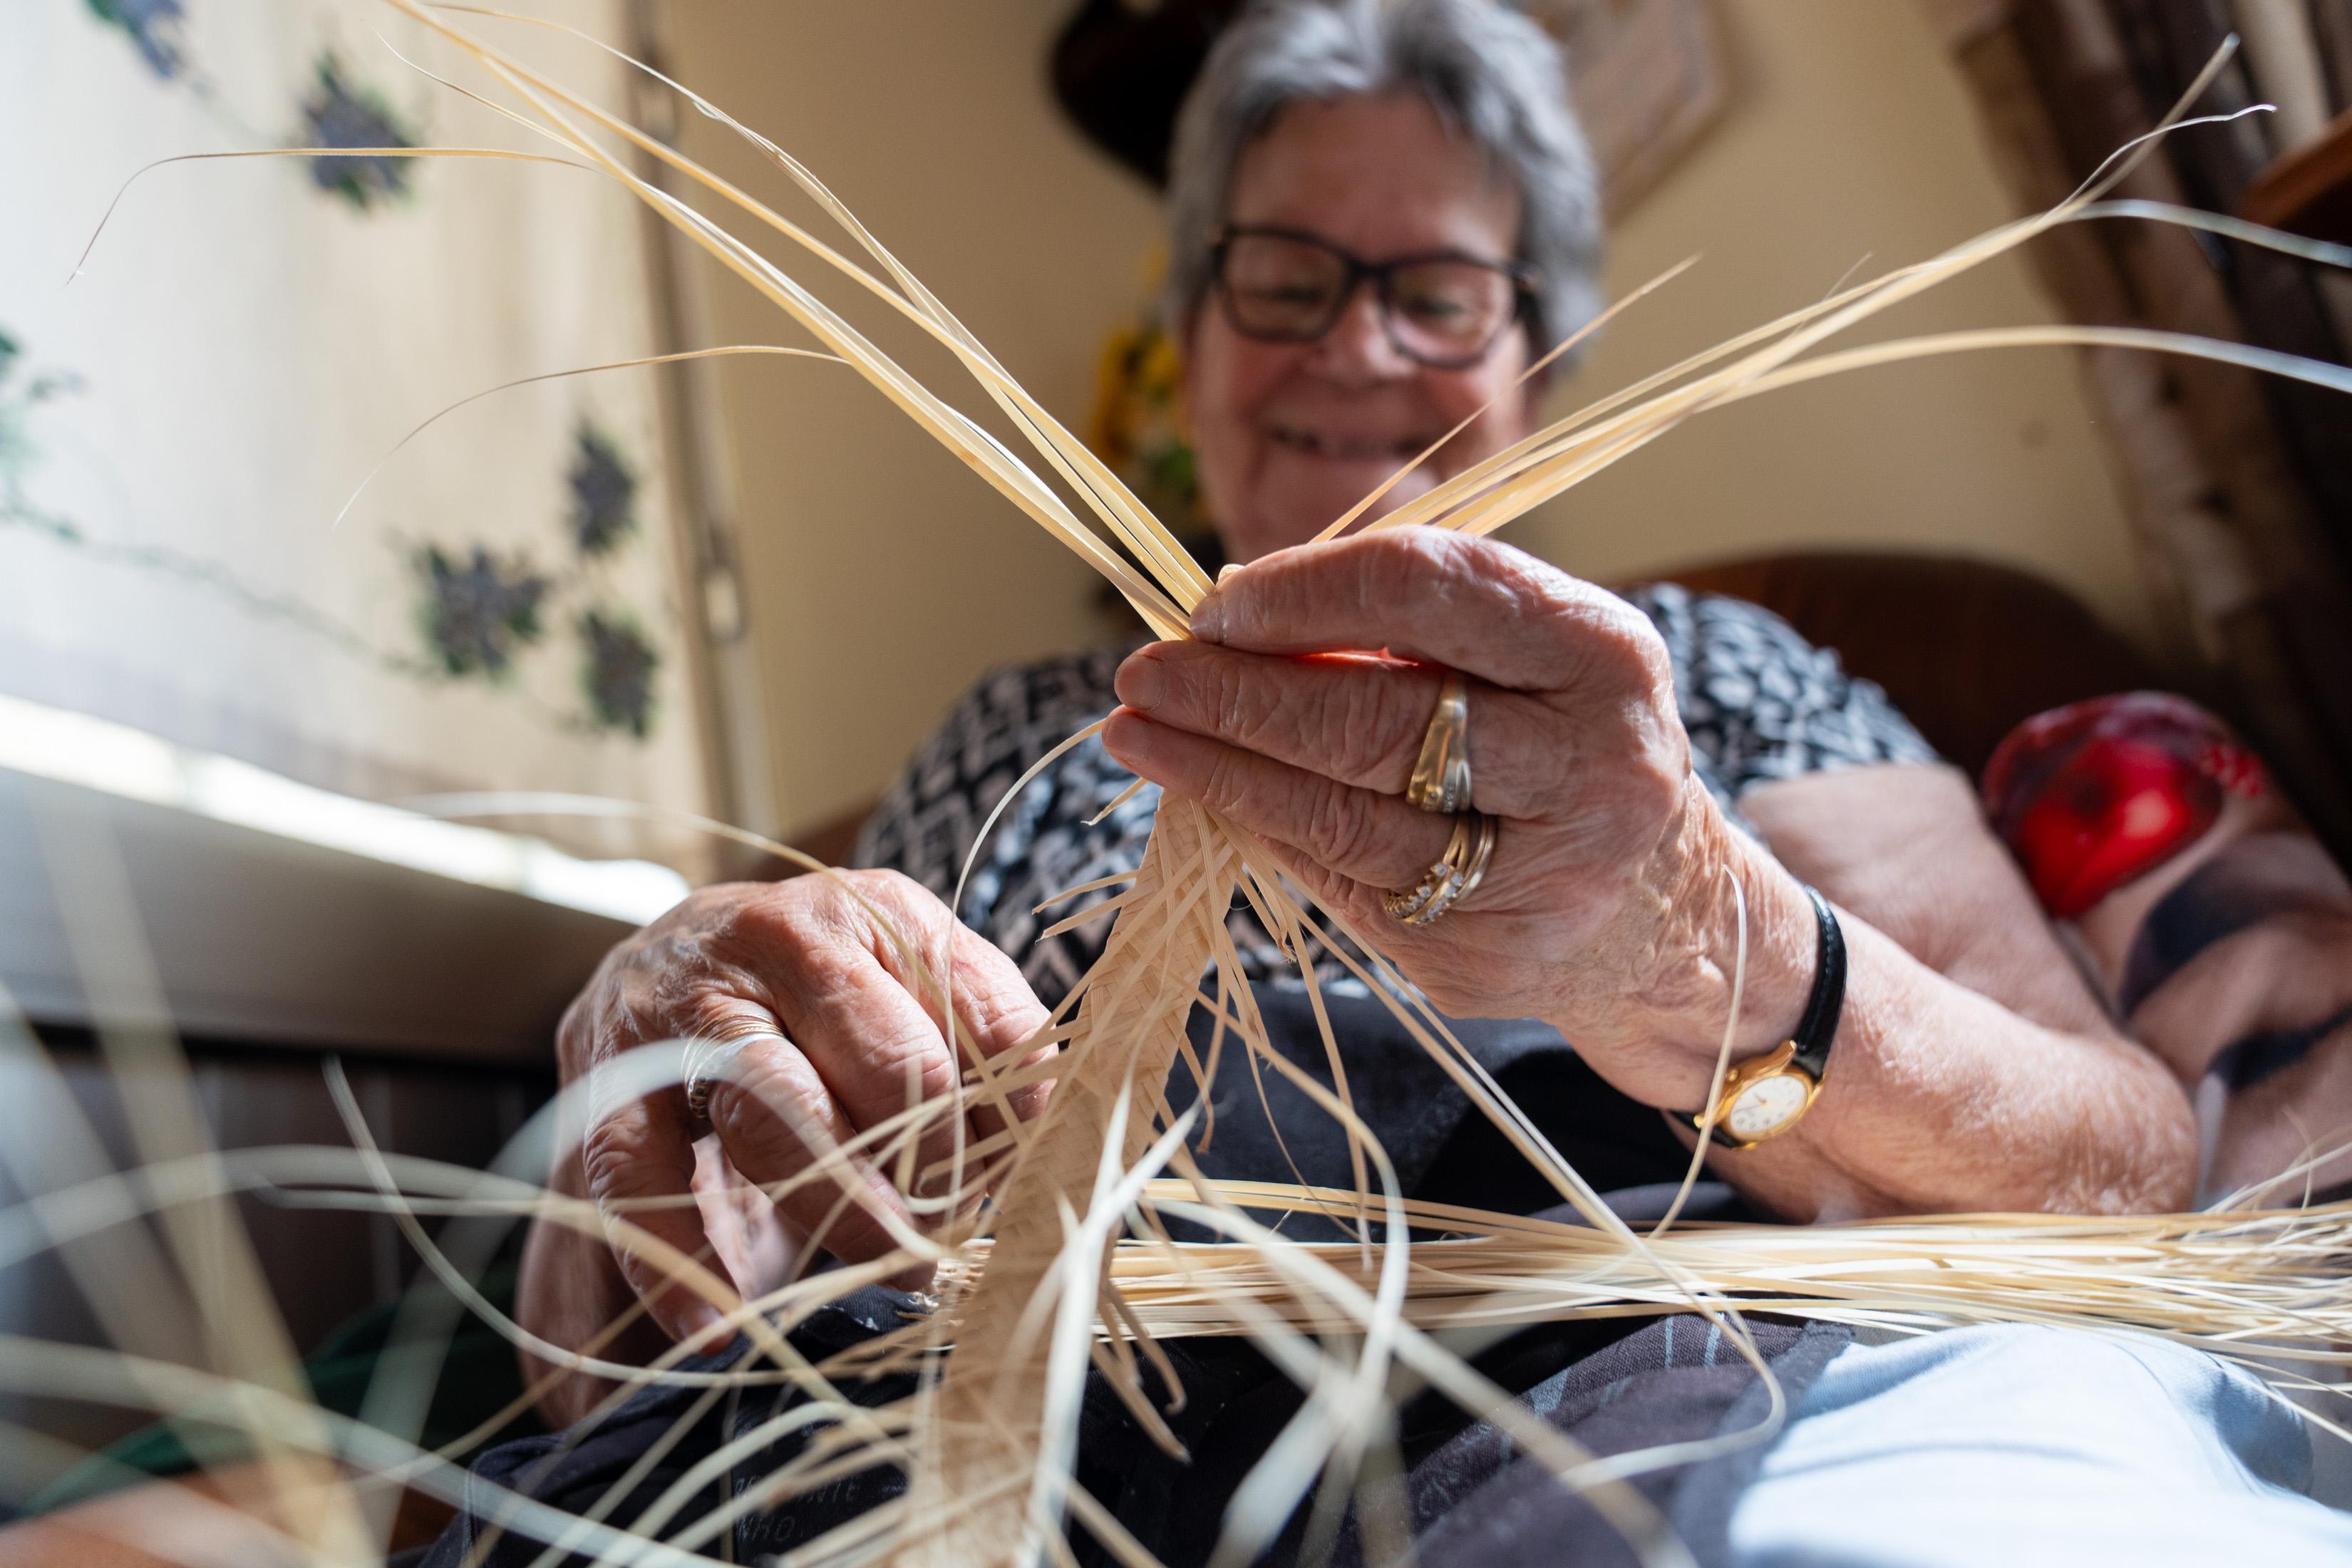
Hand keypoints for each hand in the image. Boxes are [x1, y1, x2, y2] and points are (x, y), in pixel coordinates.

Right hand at [548, 869, 1051, 1344]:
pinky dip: (679, 1262)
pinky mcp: (611, 1085)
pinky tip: (718, 1327)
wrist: (656, 965)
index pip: (980, 1018)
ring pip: (779, 1112)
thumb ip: (987, 1038)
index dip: (1013, 1114)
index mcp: (878, 912)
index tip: (1023, 1176)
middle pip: (889, 1060)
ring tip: (896, 1266)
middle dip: (939, 1164)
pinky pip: (640, 1182)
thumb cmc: (816, 995)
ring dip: (848, 1207)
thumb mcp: (909, 982)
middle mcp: (782, 941)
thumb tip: (1052, 1129)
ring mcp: (688, 1011)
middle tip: (956, 1230)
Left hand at [1100, 528, 1808, 1106]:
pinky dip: (1267, 831)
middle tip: (1142, 671)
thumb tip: (1234, 614)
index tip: (1215, 601)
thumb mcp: (1534, 659)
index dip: (1304, 590)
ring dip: (1219, 771)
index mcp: (1603, 655)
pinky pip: (1342, 883)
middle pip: (1375, 718)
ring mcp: (1538, 878)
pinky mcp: (1479, 959)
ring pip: (1342, 816)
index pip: (1429, 592)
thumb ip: (1410, 626)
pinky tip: (1214, 798)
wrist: (1665, 918)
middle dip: (1236, 691)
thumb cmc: (1566, 747)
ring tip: (1137, 735)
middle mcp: (1588, 767)